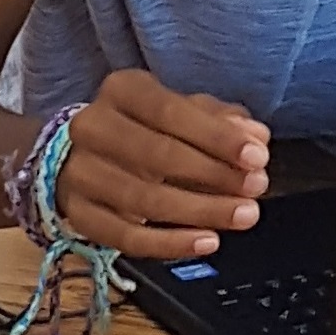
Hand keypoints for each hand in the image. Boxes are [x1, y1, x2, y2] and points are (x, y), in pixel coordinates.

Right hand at [53, 69, 271, 258]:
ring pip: (142, 199)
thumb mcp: (183, 113)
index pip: (170, 111)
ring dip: (200, 211)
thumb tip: (255, 137)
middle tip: (255, 189)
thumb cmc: (147, 130)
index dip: (216, 136)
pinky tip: (207, 241)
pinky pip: (124, 238)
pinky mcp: (77, 214)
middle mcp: (92, 127)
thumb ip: (220, 122)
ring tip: (242, 217)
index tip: (258, 157)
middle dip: (214, 175)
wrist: (83, 156)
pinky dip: (169, 244)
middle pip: (156, 155)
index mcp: (121, 91)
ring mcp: (79, 172)